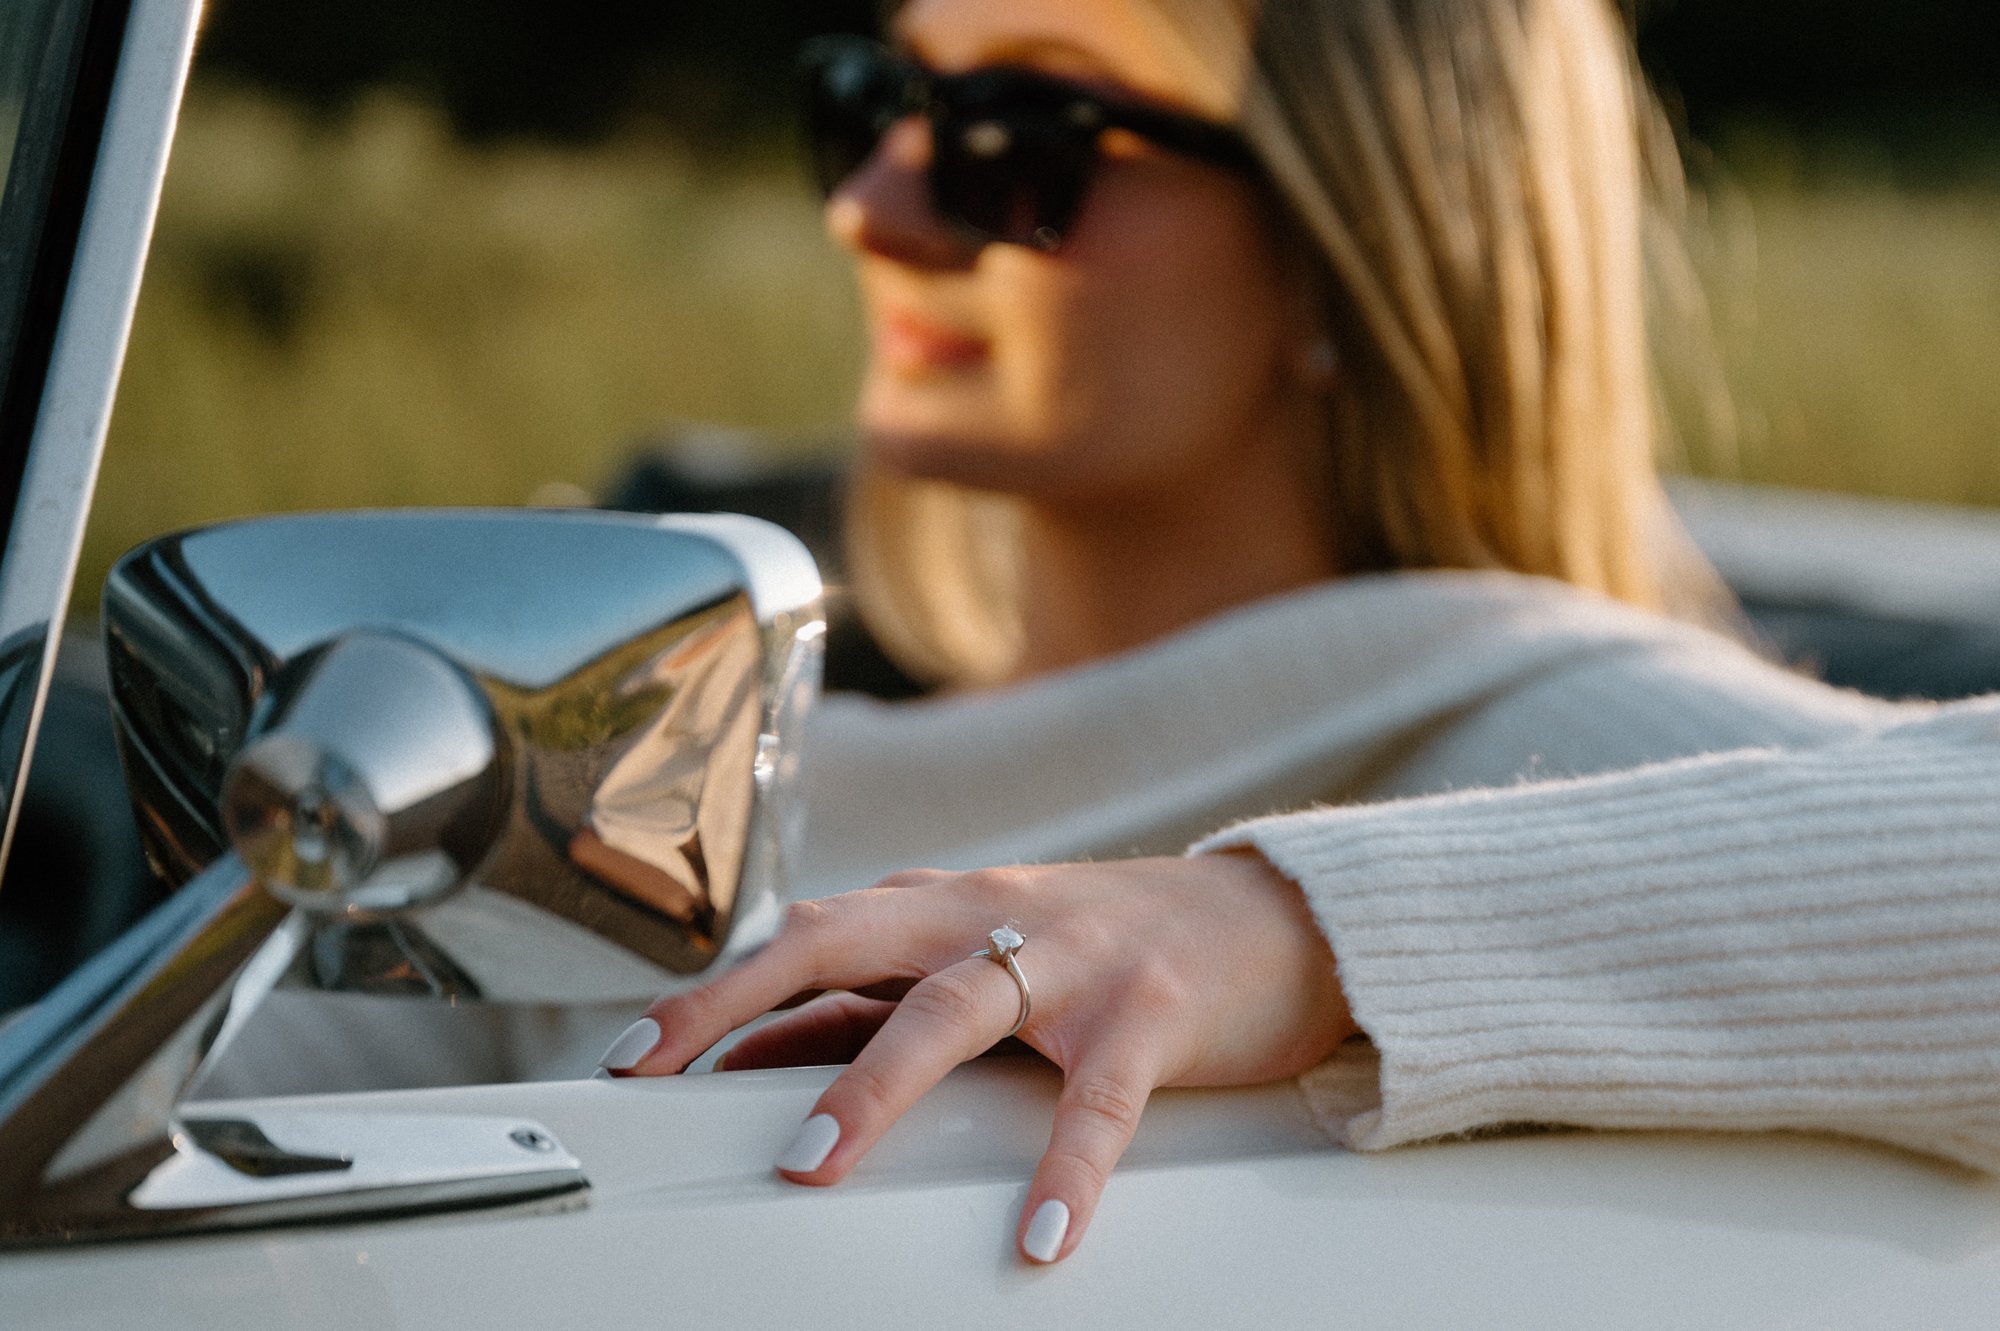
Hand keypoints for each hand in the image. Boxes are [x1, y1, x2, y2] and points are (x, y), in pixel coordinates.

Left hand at [603, 852, 1355, 1262]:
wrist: (1269, 919)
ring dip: (872, 1082)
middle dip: (741, 1001)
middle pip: (843, 941)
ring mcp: (1071, 961)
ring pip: (952, 1009)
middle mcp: (990, 918)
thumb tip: (759, 1059)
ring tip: (811, 1160)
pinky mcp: (1148, 1013)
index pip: (805, 939)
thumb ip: (878, 1006)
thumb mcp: (984, 965)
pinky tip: (1036, 1236)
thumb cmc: (1107, 948)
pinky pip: (1097, 1101)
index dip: (714, 992)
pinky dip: (1064, 1171)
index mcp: (942, 908)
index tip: (631, 1057)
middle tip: (660, 1072)